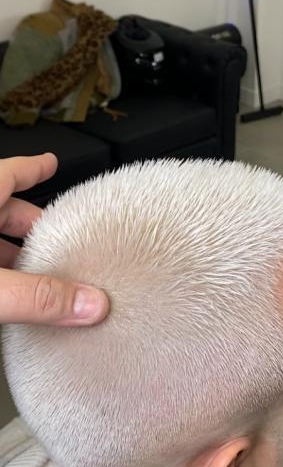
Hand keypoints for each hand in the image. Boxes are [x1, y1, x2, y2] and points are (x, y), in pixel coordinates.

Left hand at [0, 153, 108, 326]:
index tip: (50, 163)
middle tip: (58, 241)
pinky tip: (6, 295)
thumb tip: (89, 303)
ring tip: (33, 277)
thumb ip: (38, 296)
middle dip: (30, 226)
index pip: (8, 173)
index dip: (32, 168)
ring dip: (7, 255)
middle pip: (0, 210)